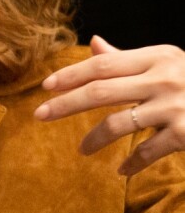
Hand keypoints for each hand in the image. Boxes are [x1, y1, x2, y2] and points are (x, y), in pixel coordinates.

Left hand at [34, 36, 184, 175]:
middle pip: (100, 91)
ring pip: (118, 123)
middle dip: (65, 104)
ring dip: (93, 138)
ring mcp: (175, 106)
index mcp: (154, 56)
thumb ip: (126, 56)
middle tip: (39, 114)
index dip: (70, 74)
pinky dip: (132, 163)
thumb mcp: (163, 60)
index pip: (101, 64)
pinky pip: (149, 151)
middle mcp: (163, 78)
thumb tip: (92, 43)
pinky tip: (120, 169)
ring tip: (81, 149)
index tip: (45, 85)